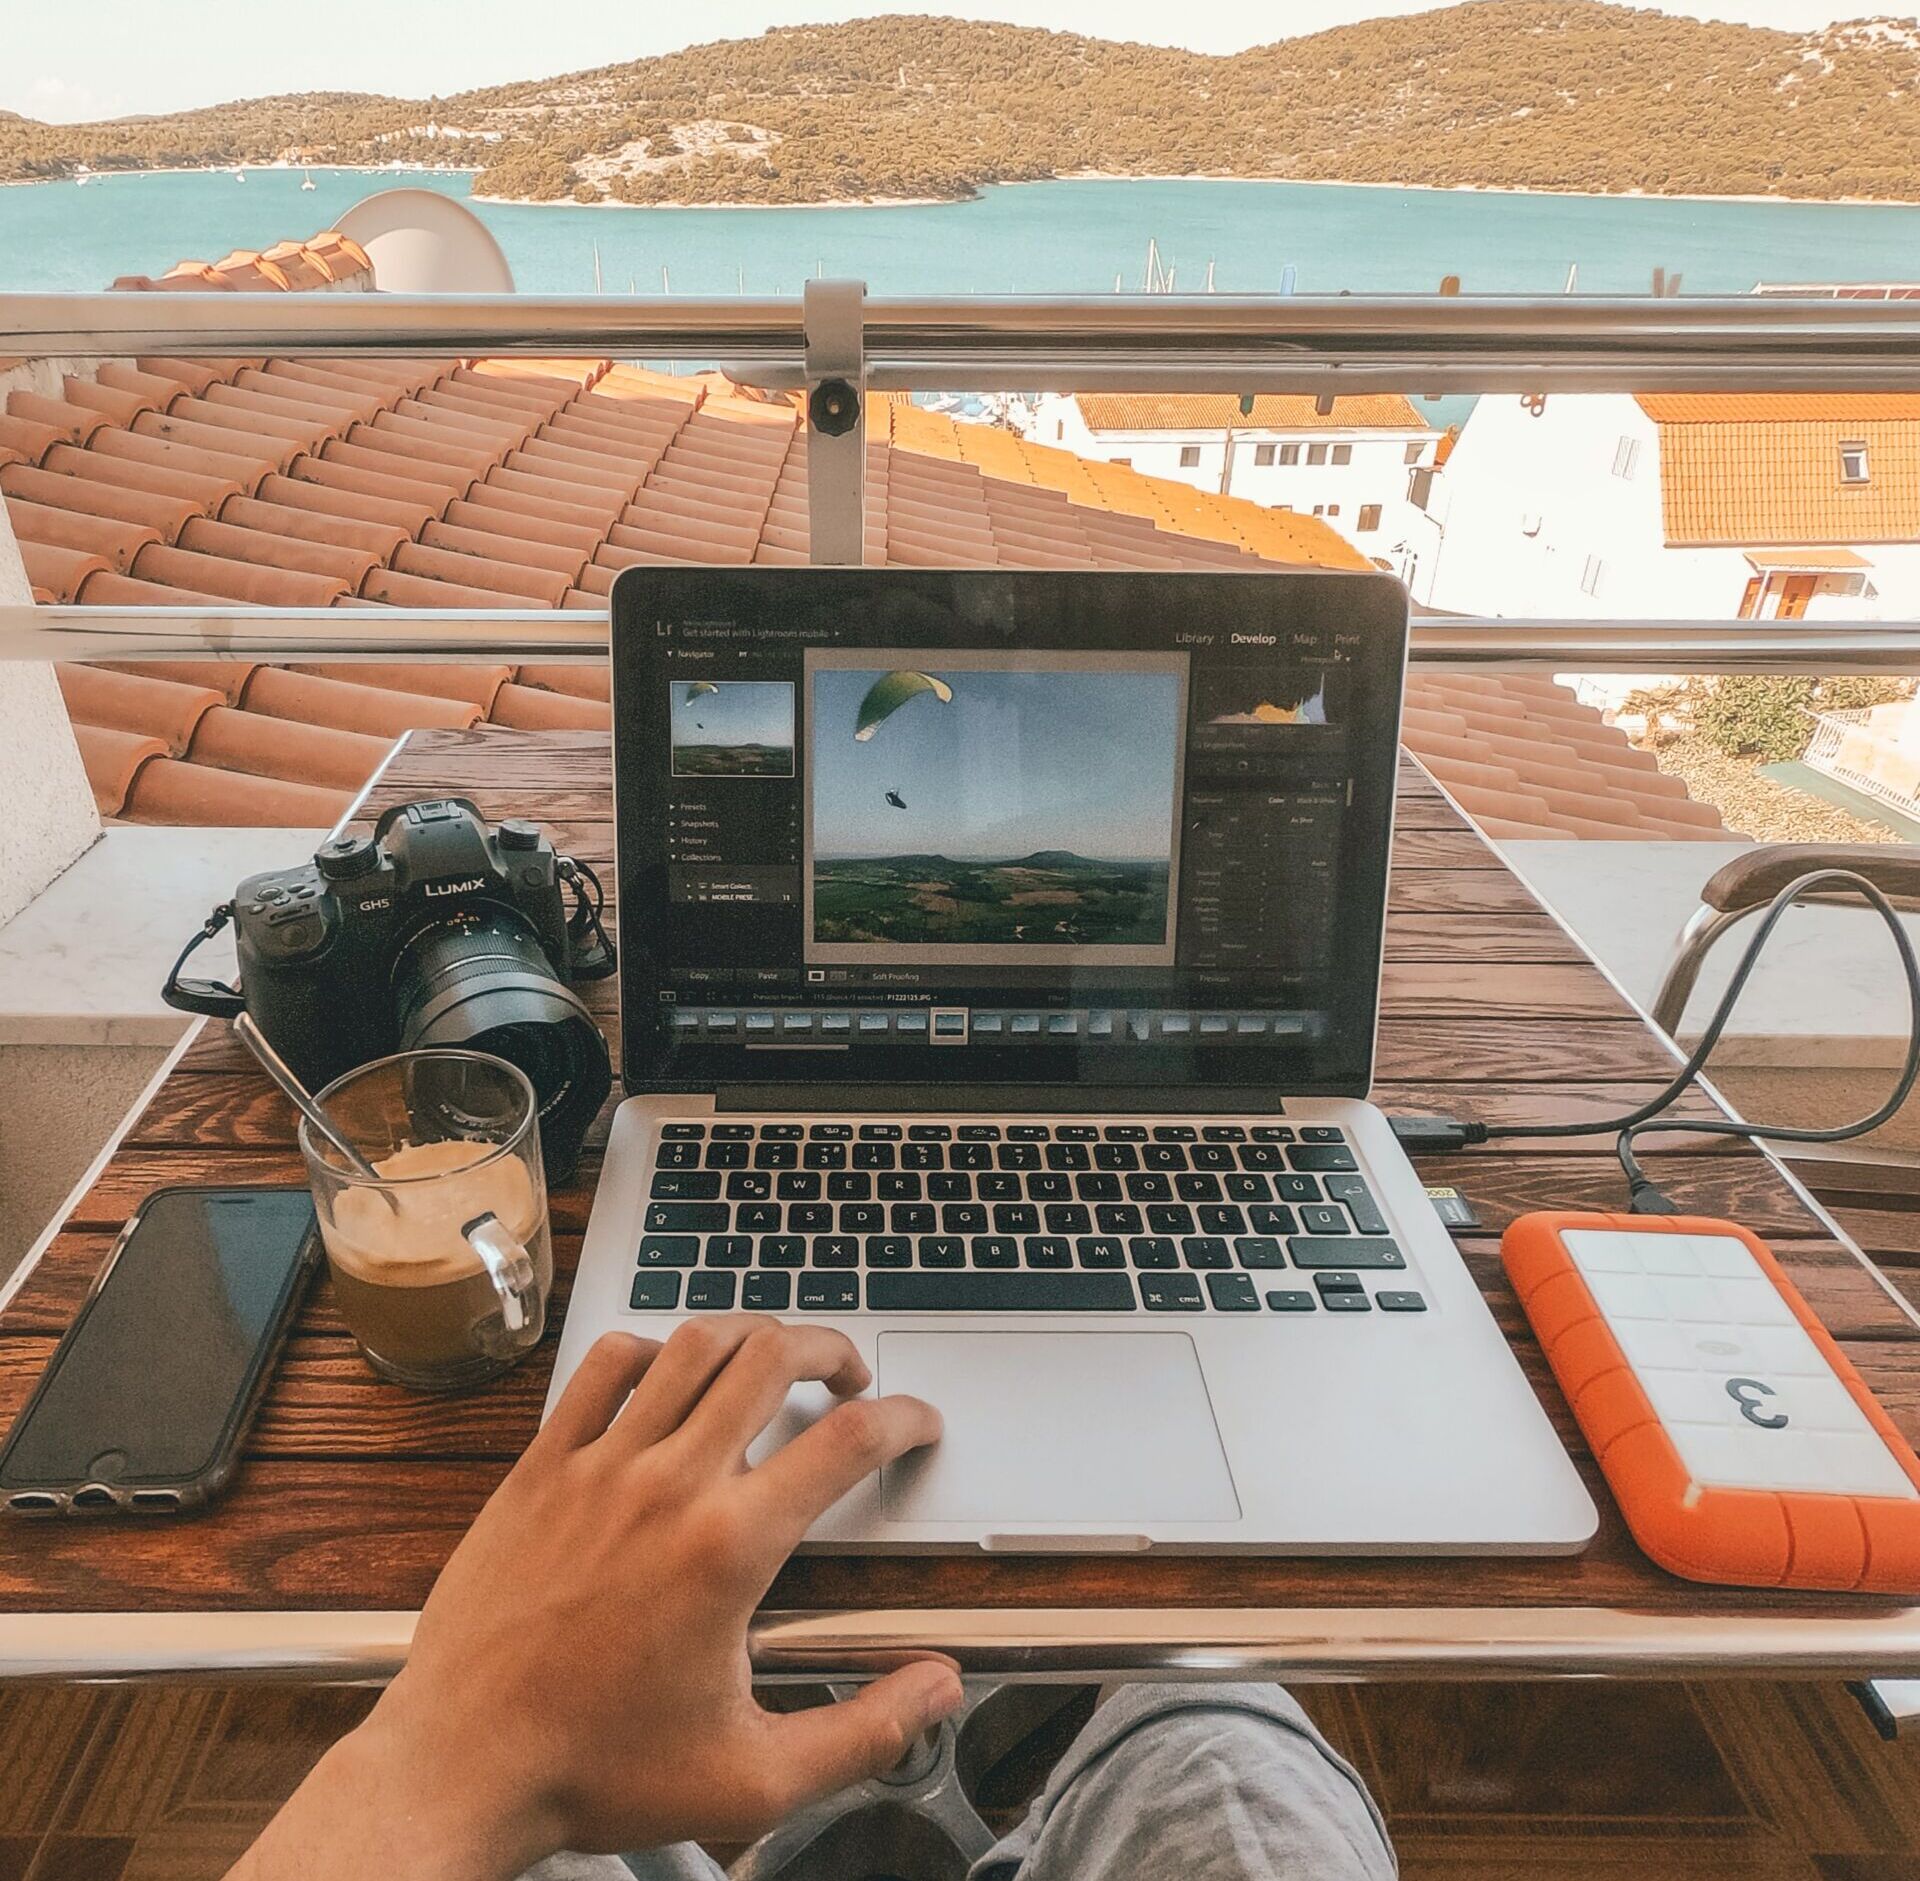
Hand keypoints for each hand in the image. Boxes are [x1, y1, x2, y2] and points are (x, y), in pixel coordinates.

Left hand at [229, 1319, 958, 1879]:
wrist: (460, 1769)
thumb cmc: (594, 1771)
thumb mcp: (754, 1779)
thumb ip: (865, 1731)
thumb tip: (938, 1686)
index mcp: (729, 1547)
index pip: (849, 1442)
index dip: (906, 1419)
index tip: (918, 1424)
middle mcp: (667, 1485)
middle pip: (772, 1357)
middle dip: (831, 1350)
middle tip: (849, 1376)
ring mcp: (597, 1465)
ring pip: (691, 1345)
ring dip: (749, 1335)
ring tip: (772, 1357)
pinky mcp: (540, 1467)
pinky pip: (602, 1367)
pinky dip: (649, 1350)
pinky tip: (666, 1374)